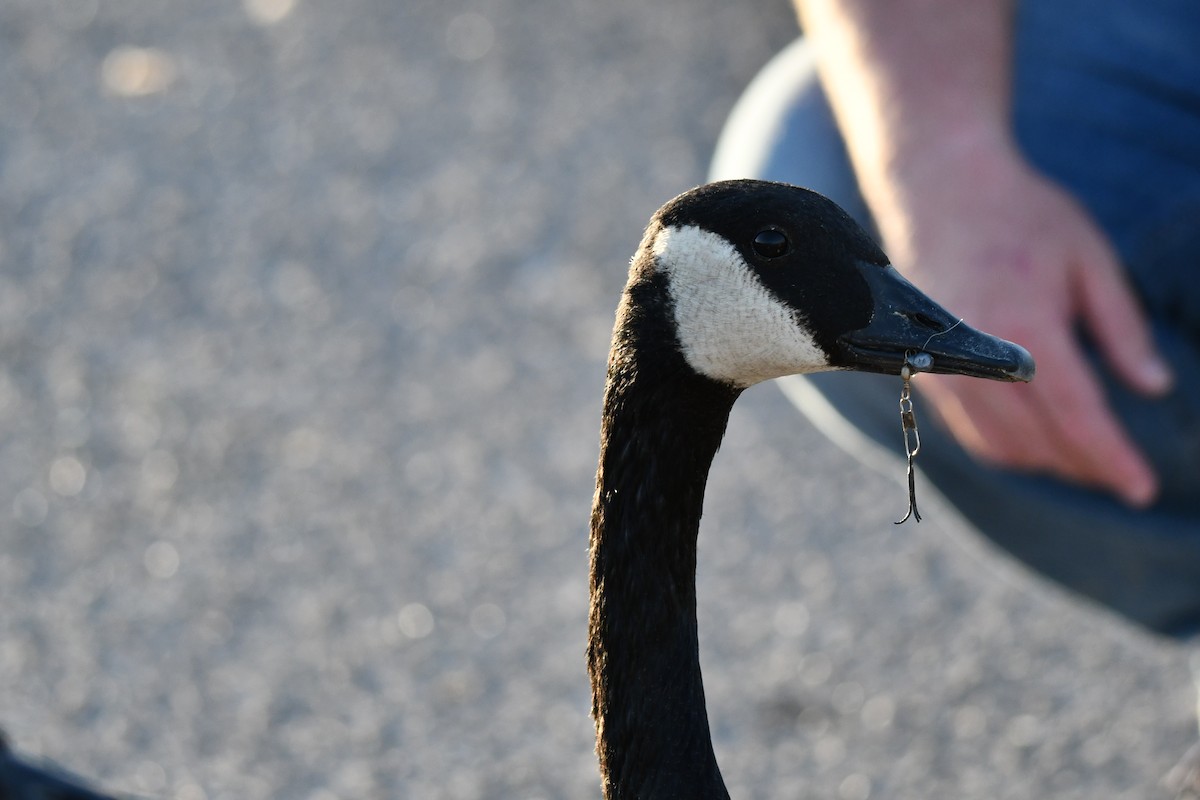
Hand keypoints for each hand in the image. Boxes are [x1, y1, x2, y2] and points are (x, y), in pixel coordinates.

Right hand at [875, 144, 1172, 505]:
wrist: (939, 188)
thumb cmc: (1021, 215)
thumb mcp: (1090, 257)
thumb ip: (1122, 327)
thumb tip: (1155, 386)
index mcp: (1028, 329)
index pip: (1077, 418)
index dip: (1112, 460)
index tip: (1141, 490)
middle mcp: (979, 357)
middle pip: (1037, 444)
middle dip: (1083, 466)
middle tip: (1119, 474)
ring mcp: (943, 366)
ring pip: (997, 447)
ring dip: (1044, 462)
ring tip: (1082, 458)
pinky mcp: (923, 367)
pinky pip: (966, 429)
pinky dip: (1006, 446)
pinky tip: (1035, 437)